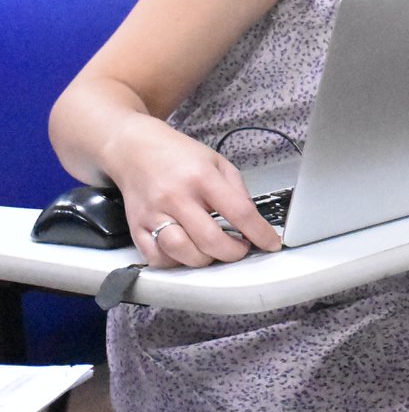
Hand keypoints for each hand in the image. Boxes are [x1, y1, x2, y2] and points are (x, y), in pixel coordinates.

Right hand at [102, 114, 281, 267]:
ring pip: (182, 253)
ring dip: (205, 260)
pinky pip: (157, 258)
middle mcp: (176, 197)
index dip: (259, 233)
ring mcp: (154, 214)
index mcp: (202, 178)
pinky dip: (176, 262)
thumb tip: (252, 221)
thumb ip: (237, 190)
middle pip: (210, 240)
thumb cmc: (179, 155)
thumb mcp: (218, 162)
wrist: (135, 149)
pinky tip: (186, 251)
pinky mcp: (136, 227)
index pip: (239, 212)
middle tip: (241, 249)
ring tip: (213, 250)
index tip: (271, 243)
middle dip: (233, 253)